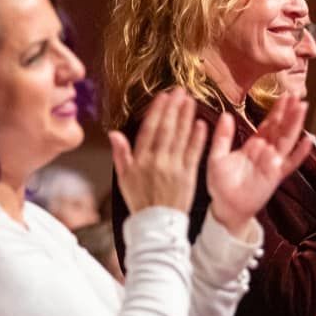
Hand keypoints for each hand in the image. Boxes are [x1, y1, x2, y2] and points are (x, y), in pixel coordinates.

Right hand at [110, 88, 207, 214]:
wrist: (156, 224)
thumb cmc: (140, 200)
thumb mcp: (124, 178)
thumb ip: (121, 154)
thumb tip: (114, 133)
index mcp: (140, 161)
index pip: (149, 130)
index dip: (157, 112)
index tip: (163, 97)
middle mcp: (157, 162)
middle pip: (166, 130)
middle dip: (173, 109)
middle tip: (180, 91)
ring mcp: (174, 168)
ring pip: (180, 138)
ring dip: (186, 117)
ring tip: (190, 101)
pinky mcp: (188, 175)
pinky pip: (193, 153)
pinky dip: (198, 138)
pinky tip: (201, 124)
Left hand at [205, 95, 313, 236]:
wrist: (225, 207)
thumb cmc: (220, 184)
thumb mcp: (217, 157)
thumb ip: (222, 137)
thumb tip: (226, 115)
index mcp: (253, 145)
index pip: (268, 124)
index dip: (277, 110)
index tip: (285, 95)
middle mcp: (266, 152)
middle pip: (281, 129)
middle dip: (289, 113)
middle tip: (297, 96)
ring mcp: (272, 164)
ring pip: (287, 141)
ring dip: (295, 125)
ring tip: (302, 108)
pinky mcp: (276, 177)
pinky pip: (290, 164)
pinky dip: (300, 153)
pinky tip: (308, 140)